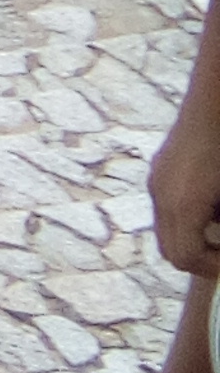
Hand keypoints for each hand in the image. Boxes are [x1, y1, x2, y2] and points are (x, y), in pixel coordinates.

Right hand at [150, 101, 219, 272]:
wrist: (213, 103)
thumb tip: (219, 237)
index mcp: (184, 204)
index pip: (185, 257)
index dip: (210, 268)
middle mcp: (163, 195)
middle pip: (170, 249)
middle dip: (198, 259)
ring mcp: (158, 180)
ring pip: (166, 229)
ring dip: (191, 238)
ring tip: (217, 226)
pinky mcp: (160, 169)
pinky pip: (166, 207)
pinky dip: (185, 217)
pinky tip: (209, 203)